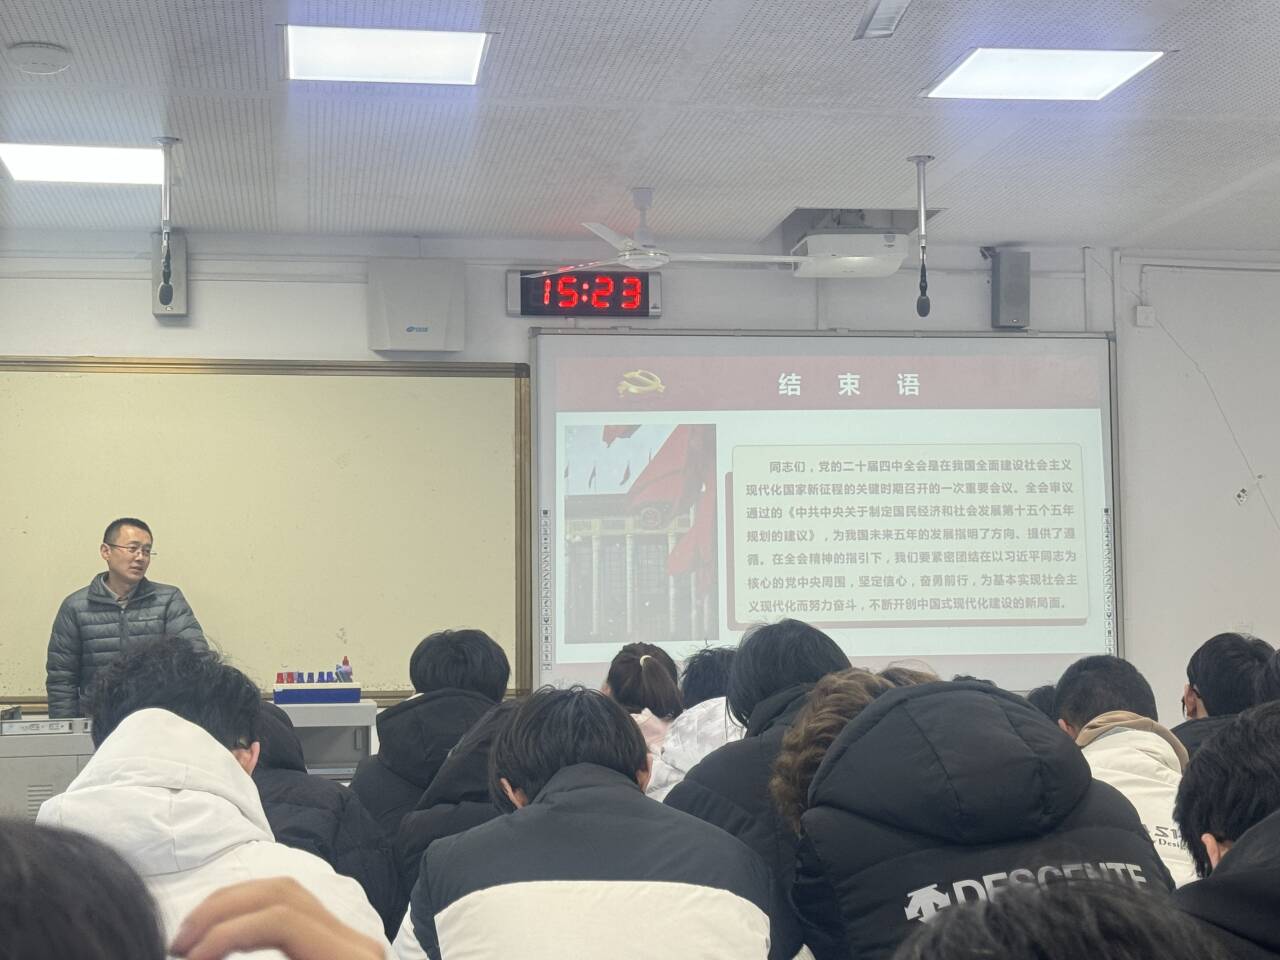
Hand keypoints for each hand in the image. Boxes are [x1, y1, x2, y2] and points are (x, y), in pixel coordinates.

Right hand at [170, 877, 384, 959]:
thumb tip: (198, 953)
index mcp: (351, 958)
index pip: (281, 919)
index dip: (226, 933)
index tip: (187, 957)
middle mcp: (356, 940)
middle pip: (282, 892)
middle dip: (222, 910)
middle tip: (179, 942)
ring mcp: (347, 939)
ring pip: (284, 895)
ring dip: (230, 908)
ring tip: (191, 938)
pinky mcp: (334, 947)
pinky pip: (289, 915)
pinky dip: (248, 919)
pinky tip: (219, 938)